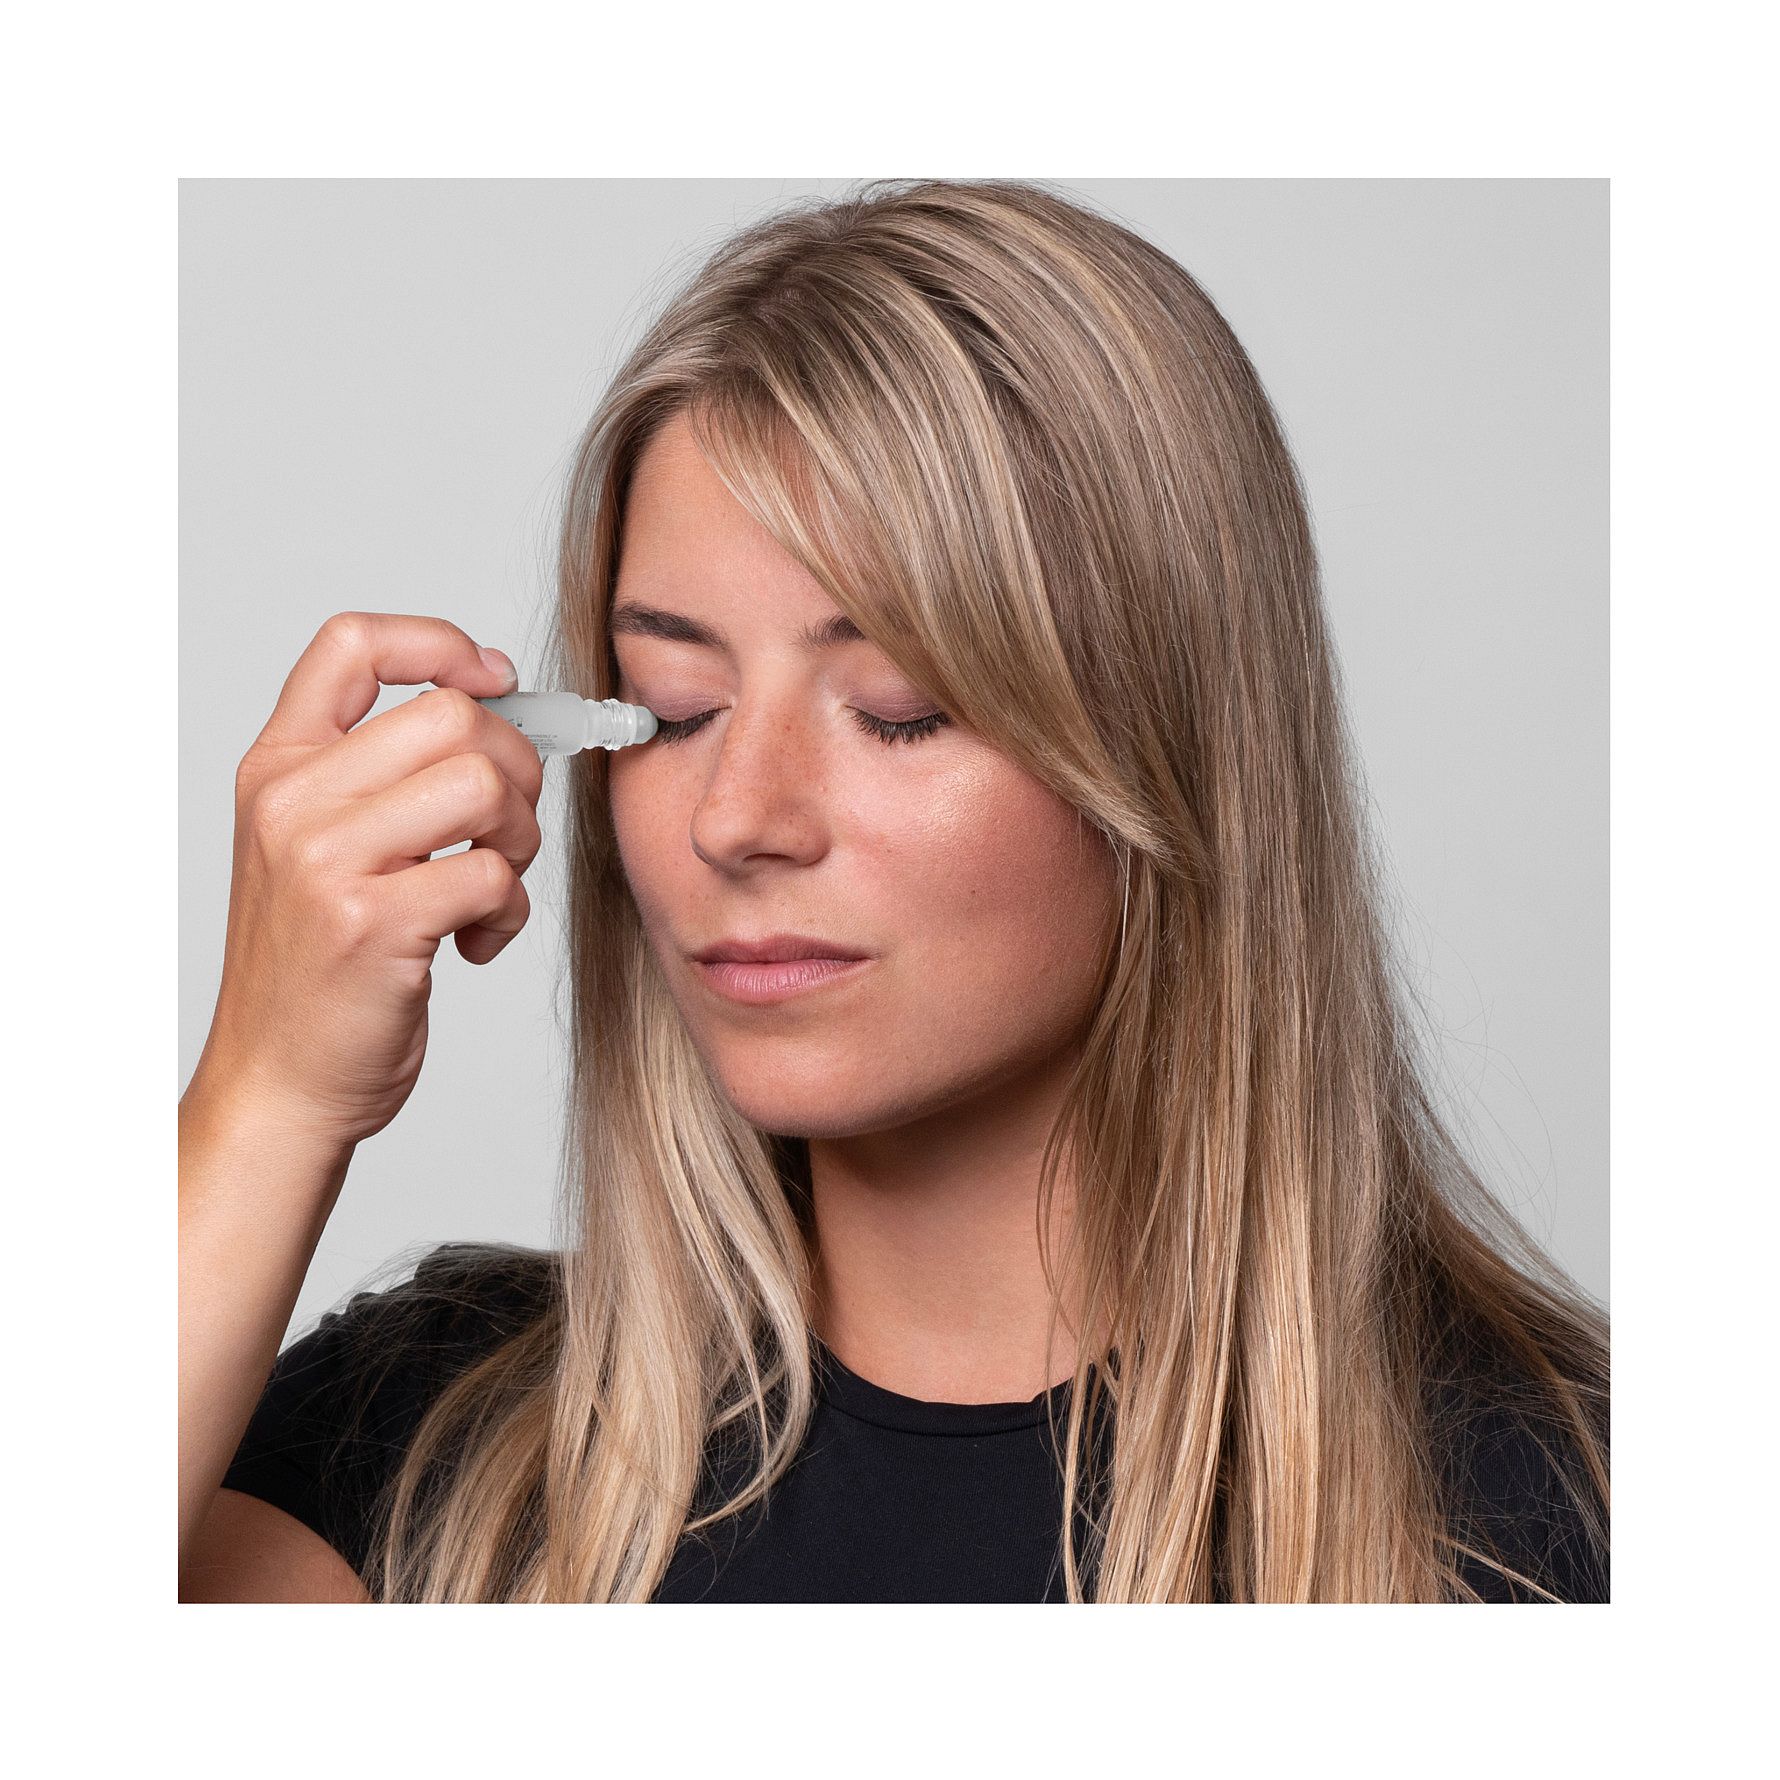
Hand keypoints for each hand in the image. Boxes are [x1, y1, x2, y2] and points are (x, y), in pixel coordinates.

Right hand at [187, 611, 545, 1152]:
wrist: (279, 1084)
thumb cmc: (318, 969)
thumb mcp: (317, 847)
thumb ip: (378, 773)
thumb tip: (492, 700)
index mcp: (278, 768)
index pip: (352, 643)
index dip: (441, 643)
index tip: (496, 682)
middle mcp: (292, 802)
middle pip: (452, 714)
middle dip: (516, 767)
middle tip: (504, 830)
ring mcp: (326, 862)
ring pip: (483, 783)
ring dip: (519, 838)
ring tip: (492, 885)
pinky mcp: (372, 924)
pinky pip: (492, 875)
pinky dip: (510, 912)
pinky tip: (477, 942)